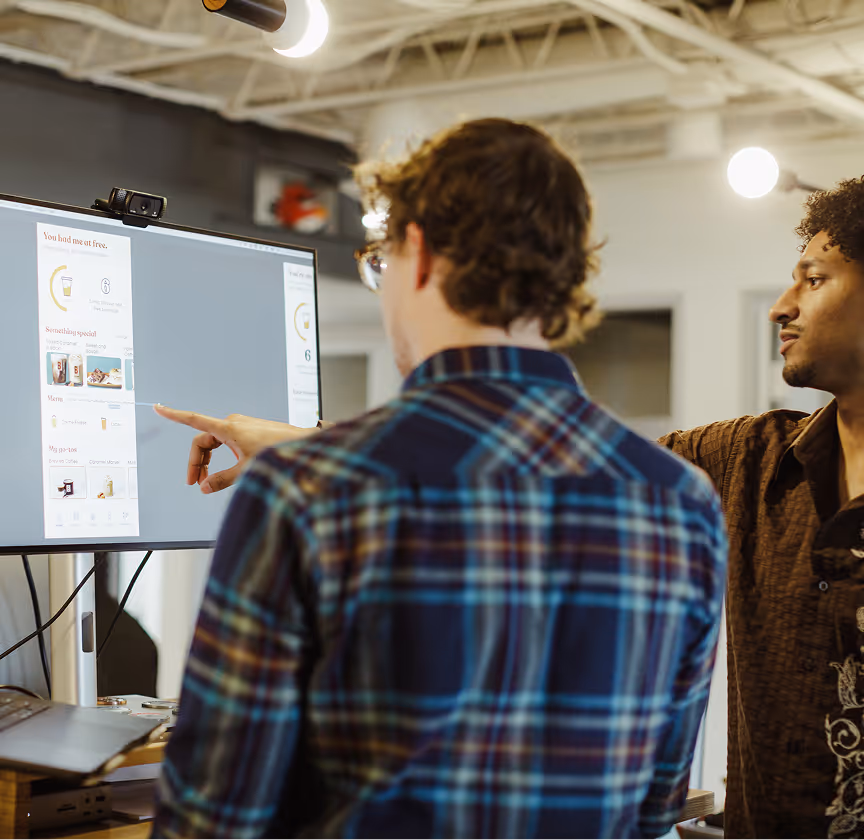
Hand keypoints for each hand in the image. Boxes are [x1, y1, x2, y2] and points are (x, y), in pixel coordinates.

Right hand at [153, 405, 320, 493]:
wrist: (303, 444)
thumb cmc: (278, 452)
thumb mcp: (246, 469)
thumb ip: (222, 479)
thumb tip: (204, 487)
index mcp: (228, 428)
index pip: (194, 420)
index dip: (174, 415)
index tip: (158, 407)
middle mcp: (233, 423)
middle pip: (203, 442)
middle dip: (197, 463)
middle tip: (197, 484)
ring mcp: (242, 426)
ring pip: (215, 444)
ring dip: (209, 462)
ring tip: (210, 482)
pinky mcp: (250, 431)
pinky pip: (227, 443)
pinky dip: (222, 457)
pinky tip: (227, 471)